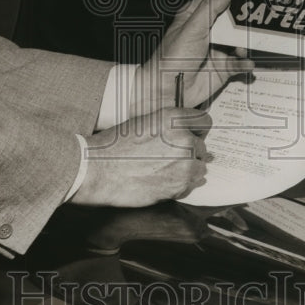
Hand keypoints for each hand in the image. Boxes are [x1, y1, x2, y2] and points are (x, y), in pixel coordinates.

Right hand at [70, 108, 210, 206]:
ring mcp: (184, 164)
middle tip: (169, 158)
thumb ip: (169, 127)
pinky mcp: (180, 186)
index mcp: (173, 119)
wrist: (99, 170)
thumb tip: (186, 137)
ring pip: (199, 167)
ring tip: (165, 171)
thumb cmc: (115, 146)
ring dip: (187, 170)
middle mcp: (183, 139)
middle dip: (190, 152)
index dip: (197, 129)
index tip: (192, 135)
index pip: (204, 121)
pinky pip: (191, 185)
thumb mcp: (144, 123)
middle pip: (202, 146)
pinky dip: (180, 185)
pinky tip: (161, 181)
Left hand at [130, 0, 254, 114]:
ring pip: (238, 42)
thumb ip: (210, 8)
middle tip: (259, 17)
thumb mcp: (192, 28)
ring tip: (244, 47)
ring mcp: (215, 50)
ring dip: (245, 44)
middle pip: (231, 20)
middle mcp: (207, 31)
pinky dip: (244, 63)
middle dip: (244, 20)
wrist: (167, 91)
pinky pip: (238, 63)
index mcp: (195, 17)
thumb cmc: (172, 57)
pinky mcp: (222, 68)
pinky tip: (247, 63)